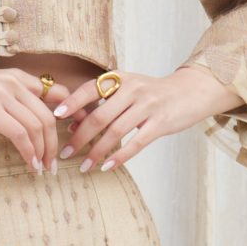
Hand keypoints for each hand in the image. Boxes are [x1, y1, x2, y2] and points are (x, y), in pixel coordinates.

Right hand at [0, 64, 62, 172]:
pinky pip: (20, 135)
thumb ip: (11, 99)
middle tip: (53, 163)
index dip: (72, 112)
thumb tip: (28, 123)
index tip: (78, 130)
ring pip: (37, 127)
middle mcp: (15, 83)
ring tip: (42, 168)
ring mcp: (3, 95)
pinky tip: (30, 164)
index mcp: (17, 77)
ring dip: (43, 152)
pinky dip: (29, 152)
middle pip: (48, 116)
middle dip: (55, 143)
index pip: (57, 92)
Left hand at [46, 64, 231, 169]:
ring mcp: (148, 106)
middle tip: (65, 153)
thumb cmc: (153, 94)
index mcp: (120, 79)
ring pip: (115, 131)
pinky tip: (107, 167)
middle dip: (80, 137)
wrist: (191, 91)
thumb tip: (72, 123)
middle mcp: (133, 89)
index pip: (90, 89)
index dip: (72, 103)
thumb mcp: (129, 88)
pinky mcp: (161, 122)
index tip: (55, 118)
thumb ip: (104, 102)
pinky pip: (136, 143)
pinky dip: (119, 156)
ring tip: (84, 166)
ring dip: (97, 151)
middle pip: (99, 116)